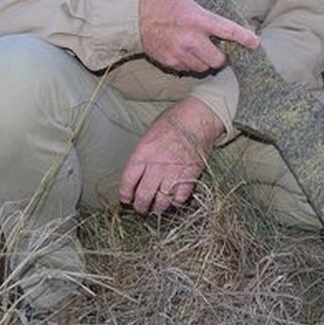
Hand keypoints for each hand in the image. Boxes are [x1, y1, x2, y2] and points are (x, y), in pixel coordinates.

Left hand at [119, 96, 225, 213]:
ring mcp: (174, 172)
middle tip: (141, 208)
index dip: (125, 194)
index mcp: (143, 152)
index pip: (128, 181)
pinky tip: (173, 199)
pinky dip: (175, 202)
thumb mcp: (149, 134)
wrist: (198, 117)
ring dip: (158, 207)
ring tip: (157, 207)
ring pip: (162, 202)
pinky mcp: (190, 177)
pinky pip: (179, 199)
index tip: (126, 198)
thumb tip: (137, 173)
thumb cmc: (173, 121)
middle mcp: (157, 165)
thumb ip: (142, 155)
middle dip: (140, 206)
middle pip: (143, 196)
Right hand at [138, 0, 258, 72]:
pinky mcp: (169, 61)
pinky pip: (187, 68)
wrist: (129, 16)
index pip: (228, 31)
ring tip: (202, 50)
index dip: (245, 38)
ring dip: (206, 60)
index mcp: (198, 18)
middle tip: (218, 48)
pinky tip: (186, 52)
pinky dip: (190, 63)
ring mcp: (179, 52)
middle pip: (218, 59)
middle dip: (221, 56)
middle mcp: (191, 39)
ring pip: (203, 67)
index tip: (254, 42)